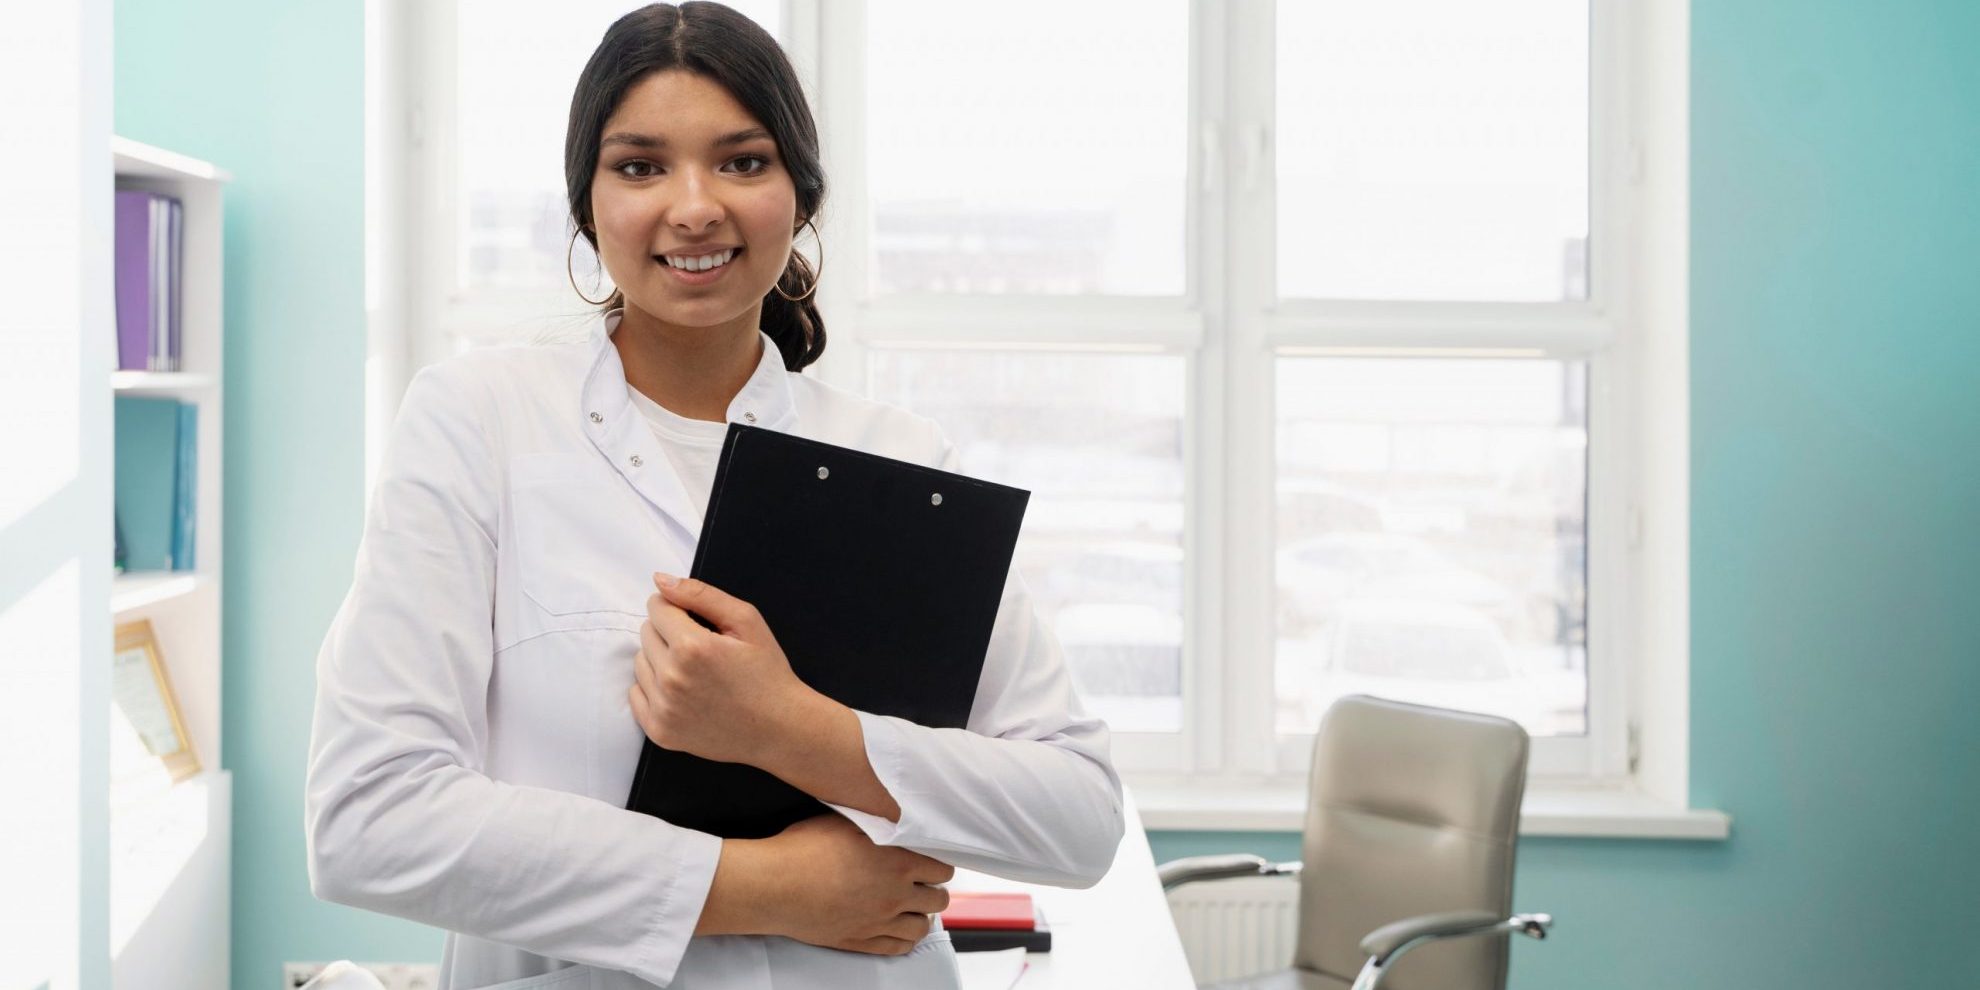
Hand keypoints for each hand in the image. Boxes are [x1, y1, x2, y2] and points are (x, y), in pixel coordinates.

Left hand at [627, 572, 814, 766]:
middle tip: (702, 649)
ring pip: (640, 662)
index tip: (696, 621)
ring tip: (694, 671)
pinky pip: (636, 694)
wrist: (779, 728)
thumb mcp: (746, 621)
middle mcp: (672, 679)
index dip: (677, 609)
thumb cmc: (767, 673)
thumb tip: (660, 581)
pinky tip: (682, 691)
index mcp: (692, 647)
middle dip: (669, 633)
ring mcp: (664, 708)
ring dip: (660, 660)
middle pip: (646, 633)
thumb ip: (701, 595)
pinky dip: (653, 689)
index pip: (657, 607)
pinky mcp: (660, 731)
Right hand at [698, 814, 954, 954]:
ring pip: (922, 926)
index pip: (942, 868)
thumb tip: (892, 821)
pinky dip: (905, 938)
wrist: (774, 885)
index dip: (938, 864)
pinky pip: (899, 947)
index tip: (930, 862)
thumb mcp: (847, 822)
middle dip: (933, 889)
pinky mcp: (861, 940)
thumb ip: (878, 826)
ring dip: (921, 915)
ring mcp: (879, 921)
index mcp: (897, 862)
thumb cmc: (802, 849)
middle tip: (922, 883)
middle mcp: (894, 894)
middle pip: (938, 899)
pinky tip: (899, 927)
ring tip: (912, 905)